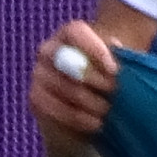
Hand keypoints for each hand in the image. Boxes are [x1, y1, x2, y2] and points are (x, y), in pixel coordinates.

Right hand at [30, 20, 115, 150]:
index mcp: (69, 34)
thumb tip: (117, 55)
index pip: (76, 33)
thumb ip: (120, 57)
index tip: (114, 70)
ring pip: (64, 88)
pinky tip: (97, 123)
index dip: (95, 50)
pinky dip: (78, 118)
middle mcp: (48, 51)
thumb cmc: (108, 76)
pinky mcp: (36, 99)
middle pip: (69, 62)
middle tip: (115, 92)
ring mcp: (39, 75)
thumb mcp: (117, 63)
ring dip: (90, 102)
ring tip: (109, 110)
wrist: (89, 102)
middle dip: (96, 80)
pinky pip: (54, 109)